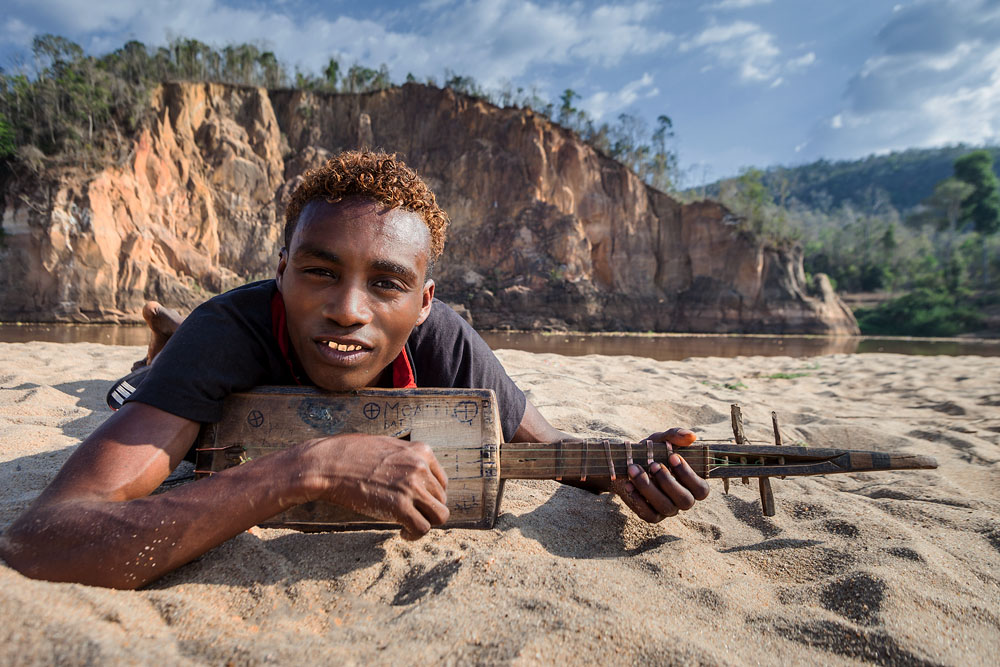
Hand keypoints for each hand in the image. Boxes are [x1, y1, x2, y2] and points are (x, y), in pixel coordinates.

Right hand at [299, 435, 448, 539]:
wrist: (328, 464)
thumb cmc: (351, 454)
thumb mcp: (387, 445)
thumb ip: (406, 458)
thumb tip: (416, 476)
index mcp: (422, 450)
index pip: (442, 481)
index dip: (431, 495)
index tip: (417, 502)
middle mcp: (421, 467)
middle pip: (441, 498)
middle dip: (427, 509)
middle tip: (410, 515)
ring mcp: (412, 487)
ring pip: (439, 515)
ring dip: (426, 523)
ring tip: (408, 526)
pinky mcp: (399, 507)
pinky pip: (422, 528)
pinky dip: (414, 535)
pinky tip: (402, 533)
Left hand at [613, 427, 709, 522]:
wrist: (626, 463)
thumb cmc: (651, 452)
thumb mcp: (661, 440)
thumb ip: (675, 436)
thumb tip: (691, 436)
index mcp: (691, 484)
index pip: (701, 489)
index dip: (689, 475)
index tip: (673, 457)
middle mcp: (683, 499)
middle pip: (685, 500)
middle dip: (668, 482)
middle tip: (653, 465)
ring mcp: (668, 509)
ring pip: (666, 507)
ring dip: (649, 488)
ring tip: (634, 469)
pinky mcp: (652, 515)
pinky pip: (649, 514)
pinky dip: (638, 500)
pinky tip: (629, 484)